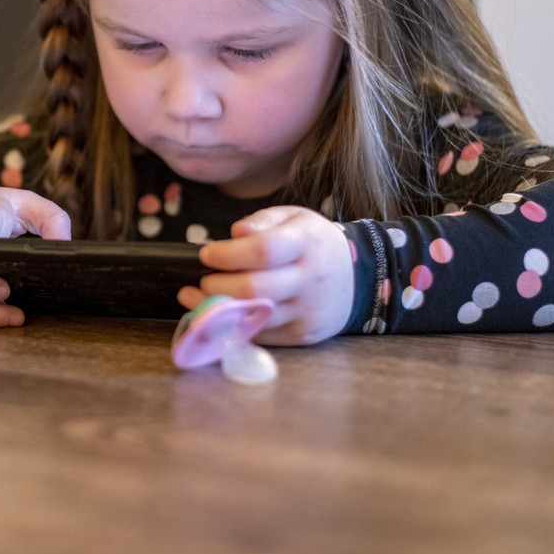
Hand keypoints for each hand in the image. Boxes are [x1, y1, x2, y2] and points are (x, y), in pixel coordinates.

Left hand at [178, 205, 353, 345]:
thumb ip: (261, 221)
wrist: (356, 277)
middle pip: (254, 289)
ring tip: (197, 296)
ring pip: (254, 317)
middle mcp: (309, 279)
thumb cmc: (314, 244)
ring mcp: (306, 311)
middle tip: (203, 279)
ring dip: (216, 309)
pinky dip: (233, 326)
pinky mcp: (301, 334)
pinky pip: (260, 334)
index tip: (206, 254)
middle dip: (216, 286)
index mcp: (305, 243)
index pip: (263, 251)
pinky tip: (218, 313)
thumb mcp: (294, 218)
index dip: (227, 255)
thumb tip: (236, 232)